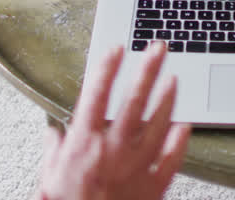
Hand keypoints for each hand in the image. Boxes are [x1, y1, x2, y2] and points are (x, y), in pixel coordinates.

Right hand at [37, 43, 189, 199]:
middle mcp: (112, 150)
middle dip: (147, 70)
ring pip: (157, 124)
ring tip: (174, 78)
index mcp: (84, 144)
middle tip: (158, 48)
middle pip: (133, 100)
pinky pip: (171, 159)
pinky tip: (186, 126)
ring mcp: (136, 167)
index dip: (107, 67)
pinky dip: (180, 141)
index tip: (117, 49)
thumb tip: (52, 131)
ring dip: (167, 98)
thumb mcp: (48, 179)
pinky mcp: (153, 188)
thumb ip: (52, 150)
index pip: (97, 94)